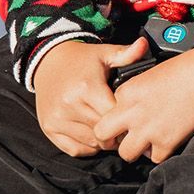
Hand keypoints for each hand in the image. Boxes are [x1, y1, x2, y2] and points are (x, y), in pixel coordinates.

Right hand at [32, 35, 147, 156]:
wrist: (48, 62)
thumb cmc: (82, 60)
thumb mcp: (104, 54)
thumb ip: (126, 54)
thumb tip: (144, 44)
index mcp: (86, 87)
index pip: (113, 115)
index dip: (126, 118)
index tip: (132, 115)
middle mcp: (69, 105)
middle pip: (103, 131)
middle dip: (116, 131)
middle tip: (124, 126)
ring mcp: (57, 119)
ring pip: (91, 143)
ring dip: (103, 141)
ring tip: (110, 130)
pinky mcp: (49, 128)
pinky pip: (74, 149)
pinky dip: (87, 147)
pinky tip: (94, 136)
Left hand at [93, 48, 193, 163]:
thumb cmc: (186, 67)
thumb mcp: (151, 72)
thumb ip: (136, 91)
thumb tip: (135, 106)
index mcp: (127, 90)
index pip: (108, 109)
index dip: (119, 114)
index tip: (129, 116)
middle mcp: (132, 112)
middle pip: (102, 133)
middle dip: (110, 137)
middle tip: (123, 136)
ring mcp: (148, 129)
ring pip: (125, 153)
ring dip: (135, 149)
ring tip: (147, 142)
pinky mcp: (167, 142)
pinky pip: (154, 159)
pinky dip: (160, 153)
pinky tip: (167, 142)